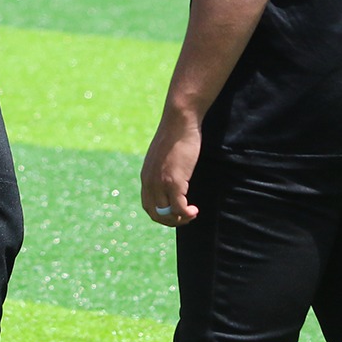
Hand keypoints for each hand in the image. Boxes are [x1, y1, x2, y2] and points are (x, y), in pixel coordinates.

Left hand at [141, 107, 201, 225]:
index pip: (148, 206)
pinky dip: (187, 214)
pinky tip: (195, 210)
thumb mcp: (164, 156)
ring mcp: (161, 183)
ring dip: (180, 219)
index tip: (176, 212)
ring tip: (192, 214)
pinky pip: (179, 208)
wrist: (179, 120)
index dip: (162, 215)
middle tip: (186, 217)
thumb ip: (163, 169)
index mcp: (146, 176)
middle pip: (155, 214)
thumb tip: (172, 177)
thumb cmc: (176, 135)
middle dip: (171, 221)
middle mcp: (149, 182)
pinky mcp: (174, 181)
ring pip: (166, 214)